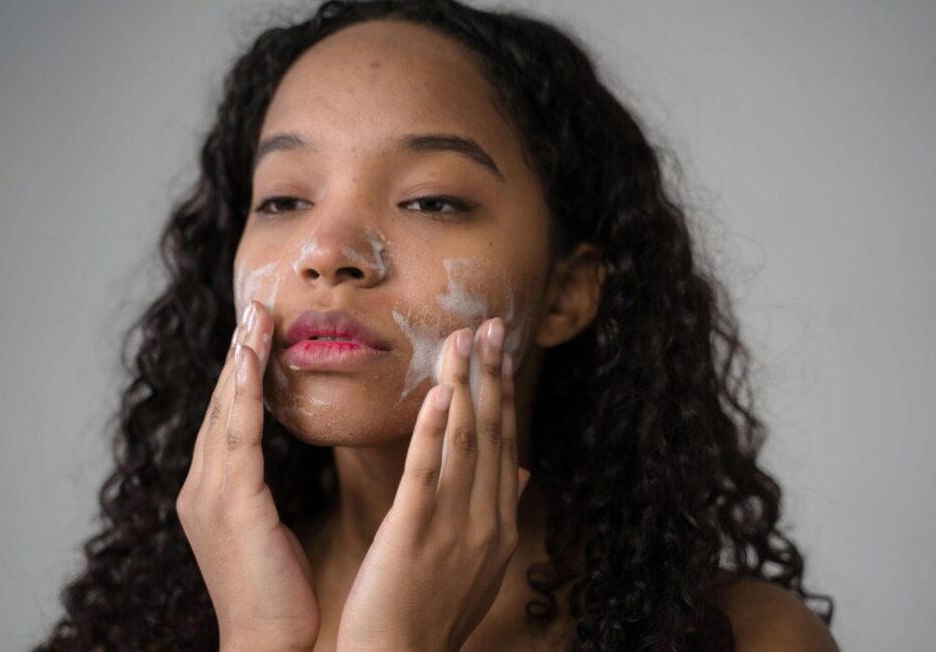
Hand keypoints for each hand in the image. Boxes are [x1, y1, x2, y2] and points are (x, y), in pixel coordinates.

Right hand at [176, 300, 318, 651]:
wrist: (268, 643)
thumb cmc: (277, 592)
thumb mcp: (267, 528)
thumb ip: (261, 489)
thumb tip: (274, 461)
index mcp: (211, 492)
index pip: (226, 419)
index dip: (240, 373)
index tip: (257, 331)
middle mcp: (201, 487)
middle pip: (220, 405)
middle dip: (237, 353)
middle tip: (254, 304)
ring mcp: (211, 494)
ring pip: (226, 411)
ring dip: (241, 359)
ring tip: (255, 315)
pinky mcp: (232, 504)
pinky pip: (239, 436)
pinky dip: (244, 393)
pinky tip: (251, 357)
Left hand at [336, 317, 531, 651]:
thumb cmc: (430, 612)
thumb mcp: (478, 563)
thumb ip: (497, 511)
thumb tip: (521, 471)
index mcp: (498, 523)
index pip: (504, 443)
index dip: (503, 393)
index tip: (500, 351)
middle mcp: (487, 520)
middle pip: (492, 433)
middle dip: (492, 375)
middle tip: (491, 324)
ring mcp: (456, 528)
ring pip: (465, 442)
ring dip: (466, 386)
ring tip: (464, 339)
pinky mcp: (415, 535)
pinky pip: (428, 474)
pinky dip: (435, 430)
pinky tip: (440, 393)